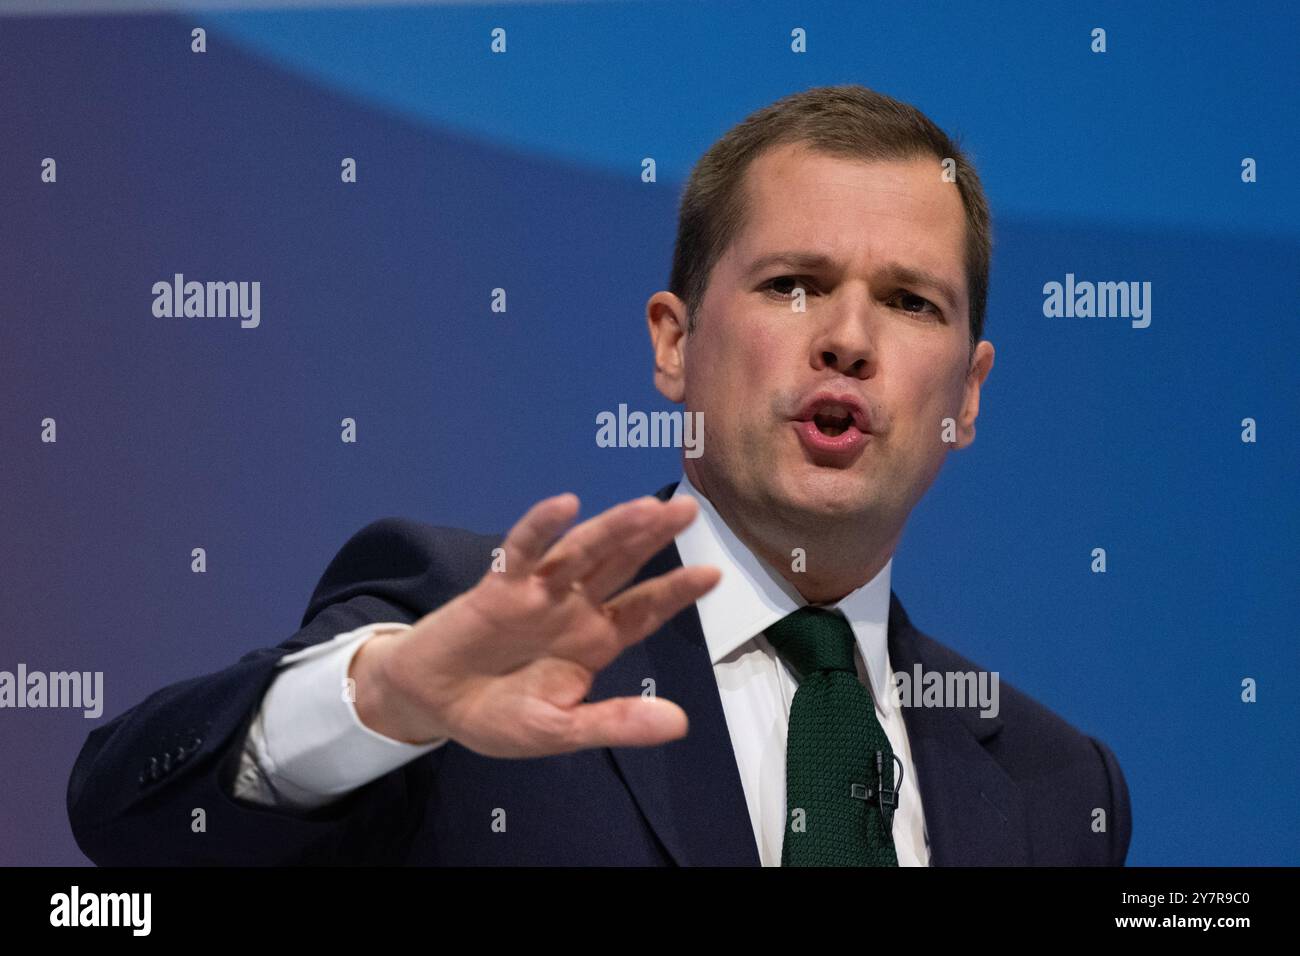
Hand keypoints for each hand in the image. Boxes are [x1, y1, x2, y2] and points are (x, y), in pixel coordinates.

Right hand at [349, 493, 719, 756]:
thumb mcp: (561, 730)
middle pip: (620, 567)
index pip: (644, 611)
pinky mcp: (498, 587)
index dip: (676, 591)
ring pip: (582, 551)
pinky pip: (523, 551)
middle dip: (653, 539)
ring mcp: (538, 593)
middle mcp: (574, 608)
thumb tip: (680, 724)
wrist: (431, 706)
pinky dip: (542, 527)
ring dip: (612, 528)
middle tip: (688, 511)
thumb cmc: (498, 715)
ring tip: (647, 507)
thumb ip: (616, 724)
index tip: (714, 574)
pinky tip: (565, 505)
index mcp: (595, 641)